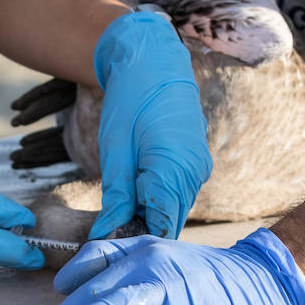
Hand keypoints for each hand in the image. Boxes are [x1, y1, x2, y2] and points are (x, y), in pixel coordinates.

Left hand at [90, 12, 212, 239]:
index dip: (132, 239)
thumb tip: (105, 233)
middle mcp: (194, 173)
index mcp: (175, 169)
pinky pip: (177, 194)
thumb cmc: (131, 99)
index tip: (106, 244)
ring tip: (117, 212)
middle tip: (106, 234)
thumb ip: (116, 196)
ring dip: (148, 215)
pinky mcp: (194, 164)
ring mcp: (198, 169)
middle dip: (140, 232)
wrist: (154, 61)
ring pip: (173, 210)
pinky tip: (134, 193)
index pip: (159, 225)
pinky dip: (156, 200)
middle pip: (169, 222)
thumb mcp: (115, 149)